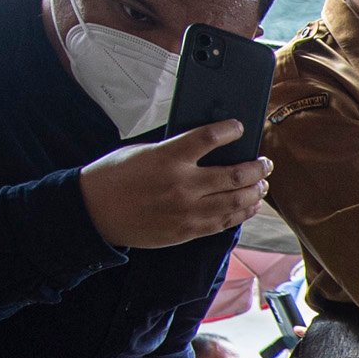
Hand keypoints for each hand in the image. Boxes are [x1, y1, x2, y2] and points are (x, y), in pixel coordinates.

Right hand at [82, 126, 273, 249]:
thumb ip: (174, 149)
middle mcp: (182, 184)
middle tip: (265, 163)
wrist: (94, 212)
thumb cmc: (114, 177)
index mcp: (168, 157)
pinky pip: (224, 222)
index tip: (240, 127)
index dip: (230, 130)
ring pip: (236, 201)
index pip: (210, 137)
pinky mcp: (187, 230)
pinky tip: (249, 205)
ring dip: (256, 191)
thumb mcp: (143, 151)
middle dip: (257, 167)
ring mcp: (187, 210)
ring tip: (262, 184)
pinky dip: (241, 212)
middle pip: (236, 174)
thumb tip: (206, 147)